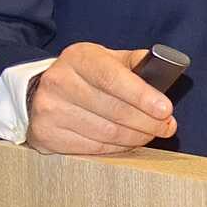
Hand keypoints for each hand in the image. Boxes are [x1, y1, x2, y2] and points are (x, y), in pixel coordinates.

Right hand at [24, 42, 176, 155]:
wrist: (40, 92)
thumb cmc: (84, 76)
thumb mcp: (106, 59)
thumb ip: (135, 63)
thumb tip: (166, 70)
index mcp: (78, 58)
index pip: (113, 78)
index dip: (142, 96)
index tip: (166, 109)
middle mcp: (60, 81)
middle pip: (114, 110)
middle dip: (148, 123)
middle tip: (167, 126)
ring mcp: (50, 109)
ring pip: (107, 133)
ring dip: (136, 137)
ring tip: (150, 134)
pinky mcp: (47, 134)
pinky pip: (94, 148)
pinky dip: (117, 148)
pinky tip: (126, 142)